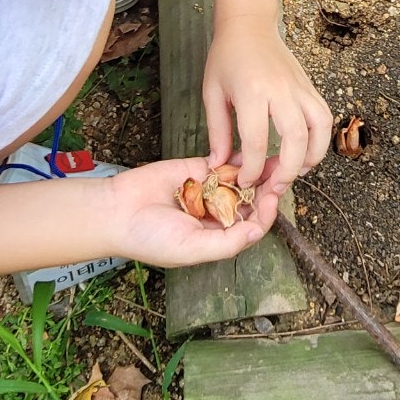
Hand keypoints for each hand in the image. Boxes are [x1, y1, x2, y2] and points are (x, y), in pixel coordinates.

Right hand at [101, 157, 278, 267]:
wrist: (118, 211)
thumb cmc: (151, 239)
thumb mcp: (192, 249)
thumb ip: (226, 242)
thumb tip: (258, 232)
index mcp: (218, 236)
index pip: (252, 224)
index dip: (266, 212)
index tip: (272, 198)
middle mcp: (216, 214)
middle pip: (251, 199)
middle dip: (266, 187)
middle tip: (281, 172)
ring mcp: (208, 190)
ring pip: (240, 179)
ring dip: (256, 169)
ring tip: (273, 157)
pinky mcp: (196, 170)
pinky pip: (221, 162)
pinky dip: (235, 157)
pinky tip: (249, 151)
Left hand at [202, 17, 332, 192]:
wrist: (248, 25)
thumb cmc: (227, 57)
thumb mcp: (212, 93)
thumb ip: (218, 131)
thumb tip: (219, 164)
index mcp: (252, 91)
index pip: (257, 141)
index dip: (252, 168)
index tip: (245, 180)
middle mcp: (281, 89)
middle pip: (296, 138)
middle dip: (288, 170)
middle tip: (275, 187)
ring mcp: (300, 87)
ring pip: (320, 127)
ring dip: (313, 156)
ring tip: (297, 172)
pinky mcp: (309, 86)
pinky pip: (324, 116)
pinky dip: (320, 138)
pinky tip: (306, 151)